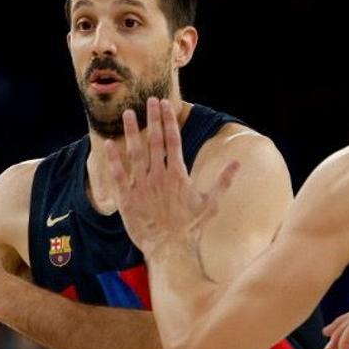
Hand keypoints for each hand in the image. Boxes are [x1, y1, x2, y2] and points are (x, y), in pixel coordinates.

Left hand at [104, 97, 238, 257]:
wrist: (171, 249)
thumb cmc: (192, 228)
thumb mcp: (211, 203)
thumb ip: (223, 180)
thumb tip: (238, 163)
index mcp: (178, 173)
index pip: (173, 140)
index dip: (168, 120)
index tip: (166, 104)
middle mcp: (159, 175)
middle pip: (154, 140)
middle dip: (152, 118)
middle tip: (150, 99)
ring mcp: (142, 185)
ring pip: (135, 152)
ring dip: (131, 131)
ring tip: (127, 113)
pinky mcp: (127, 198)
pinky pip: (118, 174)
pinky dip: (113, 159)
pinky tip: (109, 144)